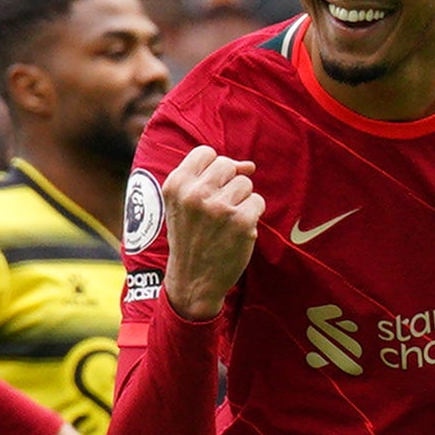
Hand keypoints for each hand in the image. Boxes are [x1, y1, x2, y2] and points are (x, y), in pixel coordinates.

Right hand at [157, 145, 259, 318]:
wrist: (193, 280)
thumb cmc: (190, 238)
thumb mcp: (182, 204)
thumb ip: (208, 177)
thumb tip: (249, 165)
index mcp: (176, 185)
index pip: (206, 153)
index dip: (213, 169)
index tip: (210, 189)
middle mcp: (196, 194)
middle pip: (228, 165)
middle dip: (229, 184)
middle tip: (218, 210)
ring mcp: (219, 208)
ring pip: (246, 183)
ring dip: (242, 200)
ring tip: (226, 221)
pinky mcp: (241, 222)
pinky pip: (258, 202)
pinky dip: (252, 215)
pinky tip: (237, 230)